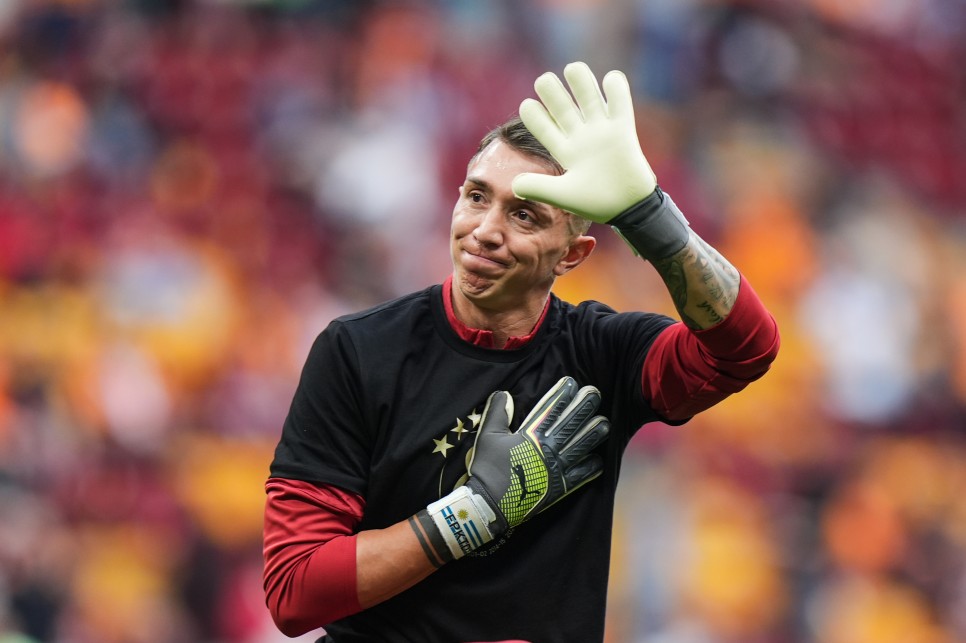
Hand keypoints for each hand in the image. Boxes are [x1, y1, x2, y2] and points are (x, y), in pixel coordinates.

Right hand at [419, 377, 609, 561]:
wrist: (490, 503)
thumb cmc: (487, 468)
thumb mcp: (488, 435)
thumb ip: (497, 413)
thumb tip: (504, 393)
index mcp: (530, 436)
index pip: (550, 410)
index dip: (562, 395)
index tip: (572, 382)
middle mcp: (547, 450)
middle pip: (569, 425)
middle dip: (583, 408)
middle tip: (595, 394)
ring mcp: (555, 469)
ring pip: (579, 448)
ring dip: (593, 434)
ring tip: (605, 423)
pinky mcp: (558, 488)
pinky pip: (579, 477)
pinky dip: (590, 468)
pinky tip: (599, 460)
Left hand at [512, 61, 656, 222]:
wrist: (629, 208)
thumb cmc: (597, 203)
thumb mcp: (564, 195)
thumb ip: (539, 187)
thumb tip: (513, 185)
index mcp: (566, 152)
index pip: (546, 129)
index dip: (536, 117)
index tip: (527, 105)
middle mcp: (582, 138)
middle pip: (565, 109)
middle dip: (554, 94)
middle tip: (543, 81)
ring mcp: (602, 132)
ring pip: (589, 100)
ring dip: (582, 83)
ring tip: (572, 68)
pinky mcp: (624, 130)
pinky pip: (620, 104)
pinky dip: (616, 89)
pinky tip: (610, 78)